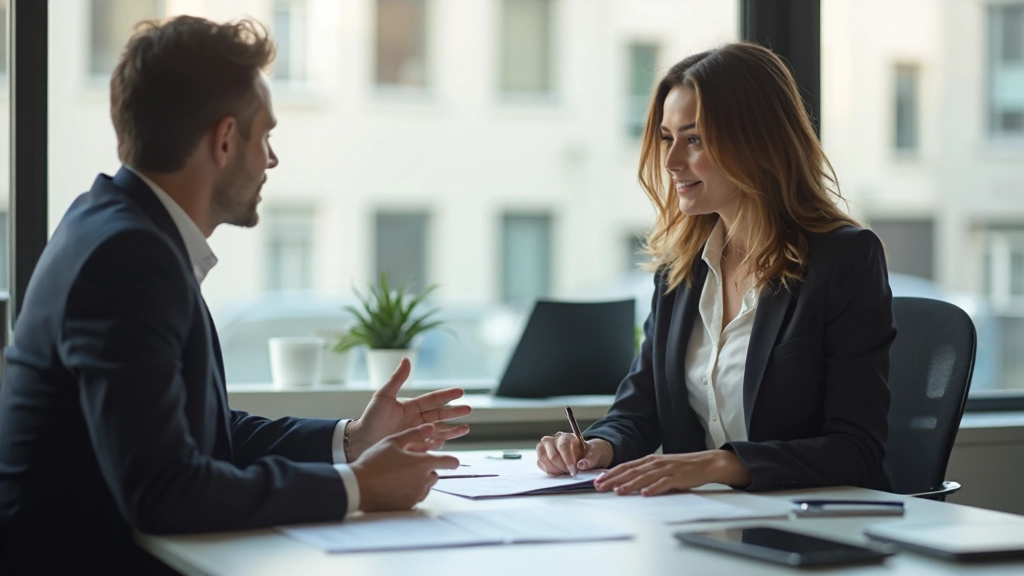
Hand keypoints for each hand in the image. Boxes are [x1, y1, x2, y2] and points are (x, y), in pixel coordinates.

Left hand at [347, 358, 471, 459]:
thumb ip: (397, 379)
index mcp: (412, 407)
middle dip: (454, 413)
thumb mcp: (383, 396)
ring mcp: (417, 434)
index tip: (461, 391)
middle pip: (440, 415)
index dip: (447, 395)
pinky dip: (441, 443)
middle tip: (468, 409)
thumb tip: (406, 359)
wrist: (360, 441)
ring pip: (439, 431)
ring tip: (466, 428)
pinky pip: (431, 445)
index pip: (433, 399)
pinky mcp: (414, 447)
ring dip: (452, 430)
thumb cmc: (370, 418)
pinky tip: (449, 441)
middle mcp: (417, 420)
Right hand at [350, 423, 460, 511]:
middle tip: (409, 464)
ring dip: (419, 481)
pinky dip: (411, 492)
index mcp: (424, 463)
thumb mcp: (393, 442)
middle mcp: (424, 480)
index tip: (452, 461)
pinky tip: (396, 486)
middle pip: (435, 474)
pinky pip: (416, 497)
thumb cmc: (374, 462)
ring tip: (400, 475)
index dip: (452, 461)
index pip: (449, 462)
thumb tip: (431, 428)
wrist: (358, 487)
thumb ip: (415, 434)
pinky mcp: (408, 505)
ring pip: (426, 486)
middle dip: (426, 469)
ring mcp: (416, 495)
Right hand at [536, 432, 613, 476]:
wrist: (582, 454)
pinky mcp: (540, 455)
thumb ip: (590, 459)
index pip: (563, 447)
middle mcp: (552, 440)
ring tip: (565, 472)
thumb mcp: (594, 454)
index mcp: (566, 436)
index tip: (574, 472)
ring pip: (544, 461)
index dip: (568, 461)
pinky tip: (559, 472)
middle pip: (553, 456)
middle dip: (563, 468)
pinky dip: (550, 471)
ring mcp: (543, 447)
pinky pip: (541, 465)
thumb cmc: (586, 453)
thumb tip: (581, 465)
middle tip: (571, 473)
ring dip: (556, 470)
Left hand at [593, 450, 750, 495]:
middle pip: (631, 471)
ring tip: (618, 491)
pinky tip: (645, 494)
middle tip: (600, 487)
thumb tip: (625, 482)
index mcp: (649, 460)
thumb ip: (644, 472)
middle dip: (614, 479)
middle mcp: (655, 463)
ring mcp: (666, 469)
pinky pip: (664, 483)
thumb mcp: (660, 467)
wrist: (705, 463)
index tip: (597, 481)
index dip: (611, 474)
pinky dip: (654, 488)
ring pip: (644, 477)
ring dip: (630, 485)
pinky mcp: (677, 477)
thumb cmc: (680, 467)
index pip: (626, 466)